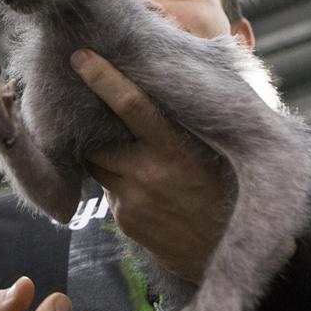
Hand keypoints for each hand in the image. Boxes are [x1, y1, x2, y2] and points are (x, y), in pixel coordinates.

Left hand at [70, 49, 233, 282]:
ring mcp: (133, 200)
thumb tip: (172, 82)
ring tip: (128, 152)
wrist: (230, 252)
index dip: (102, 78)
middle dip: (94, 125)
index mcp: (175, 148)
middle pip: (99, 137)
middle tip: (94, 110)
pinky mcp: (126, 221)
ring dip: (105, 155)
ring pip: (99, 165)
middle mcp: (148, 173)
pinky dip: (119, 184)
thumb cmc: (229, 190)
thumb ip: (189, 120)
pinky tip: (144, 188)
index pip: (130, 104)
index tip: (80, 58)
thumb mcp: (216, 149)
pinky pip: (109, 192)